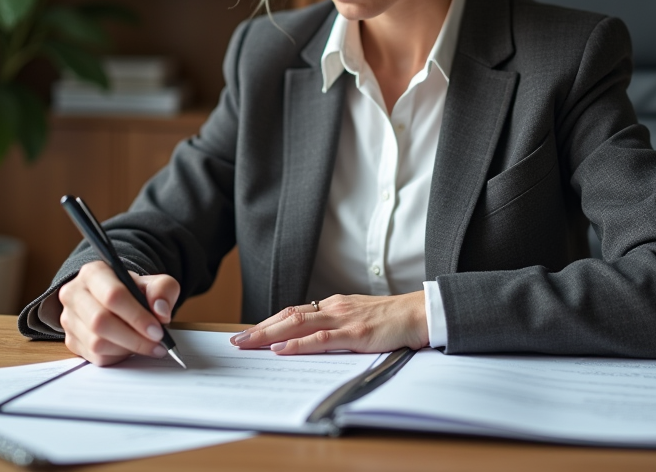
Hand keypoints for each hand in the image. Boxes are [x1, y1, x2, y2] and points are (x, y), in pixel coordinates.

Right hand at [58, 261, 179, 365]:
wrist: (115, 300)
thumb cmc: (133, 291)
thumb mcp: (154, 283)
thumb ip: (163, 291)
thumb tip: (161, 312)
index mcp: (94, 273)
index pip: (112, 295)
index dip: (137, 316)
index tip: (157, 330)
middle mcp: (75, 294)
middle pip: (100, 322)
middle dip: (134, 337)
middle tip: (156, 343)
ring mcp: (69, 319)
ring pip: (96, 343)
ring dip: (127, 349)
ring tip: (147, 345)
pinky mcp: (71, 340)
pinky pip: (95, 357)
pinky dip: (118, 357)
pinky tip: (130, 348)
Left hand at [230, 291, 427, 354]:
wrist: (419, 313)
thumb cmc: (392, 320)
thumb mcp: (358, 320)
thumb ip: (336, 328)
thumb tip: (312, 342)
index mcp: (334, 305)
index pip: (293, 312)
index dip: (269, 322)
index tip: (248, 333)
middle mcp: (334, 308)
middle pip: (287, 316)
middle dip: (259, 329)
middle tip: (236, 340)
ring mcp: (343, 319)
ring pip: (297, 324)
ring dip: (269, 334)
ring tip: (247, 344)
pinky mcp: (354, 333)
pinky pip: (320, 339)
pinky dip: (298, 344)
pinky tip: (282, 349)